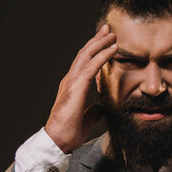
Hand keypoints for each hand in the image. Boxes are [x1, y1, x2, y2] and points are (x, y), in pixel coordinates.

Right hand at [44, 24, 117, 152]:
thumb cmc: (68, 133)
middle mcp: (70, 80)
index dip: (94, 51)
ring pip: (87, 56)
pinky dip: (103, 56)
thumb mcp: (86, 121)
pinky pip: (92, 67)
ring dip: (100, 44)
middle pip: (84, 54)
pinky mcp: (76, 87)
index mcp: (72, 87)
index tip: (105, 43)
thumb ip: (93, 112)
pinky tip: (113, 49)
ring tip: (112, 35)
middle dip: (97, 41)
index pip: (83, 64)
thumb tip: (100, 109)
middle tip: (108, 30)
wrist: (58, 142)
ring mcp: (72, 82)